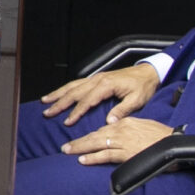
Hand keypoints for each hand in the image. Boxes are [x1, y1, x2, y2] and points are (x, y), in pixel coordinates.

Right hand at [41, 61, 162, 127]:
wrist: (149, 72)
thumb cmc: (144, 86)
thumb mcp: (137, 100)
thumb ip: (122, 111)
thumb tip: (108, 122)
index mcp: (106, 85)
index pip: (87, 100)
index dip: (76, 112)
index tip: (67, 122)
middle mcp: (98, 80)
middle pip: (74, 92)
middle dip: (60, 103)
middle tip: (47, 112)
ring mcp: (96, 78)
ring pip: (73, 85)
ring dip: (58, 93)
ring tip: (46, 101)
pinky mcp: (97, 78)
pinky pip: (77, 83)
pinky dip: (66, 88)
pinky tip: (60, 93)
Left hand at [63, 116, 176, 165]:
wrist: (176, 142)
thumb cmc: (162, 136)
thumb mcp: (143, 126)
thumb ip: (128, 130)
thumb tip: (117, 136)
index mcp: (126, 122)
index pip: (103, 128)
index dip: (91, 136)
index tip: (82, 140)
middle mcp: (122, 129)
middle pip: (95, 135)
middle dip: (79, 141)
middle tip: (65, 146)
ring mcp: (123, 141)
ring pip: (96, 143)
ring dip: (80, 148)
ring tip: (68, 152)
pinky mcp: (127, 153)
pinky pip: (106, 155)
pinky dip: (93, 157)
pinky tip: (83, 160)